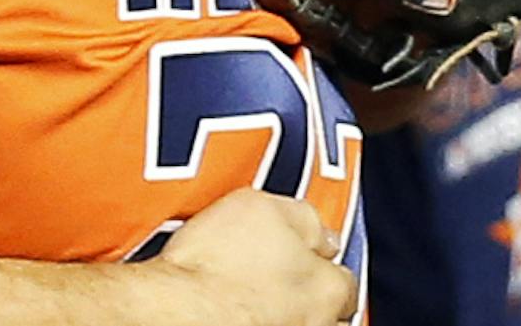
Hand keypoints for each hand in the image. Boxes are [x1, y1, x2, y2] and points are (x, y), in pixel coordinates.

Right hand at [153, 189, 357, 324]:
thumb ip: (303, 217)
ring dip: (292, 315)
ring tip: (264, 302)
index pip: (345, 279)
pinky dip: (265, 322)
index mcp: (328, 288)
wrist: (175, 310)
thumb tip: (323, 231)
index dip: (324, 264)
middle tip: (286, 281)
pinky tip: (246, 314)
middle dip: (316, 298)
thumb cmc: (214, 263)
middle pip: (331, 313)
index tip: (308, 255)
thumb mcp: (259, 207)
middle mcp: (317, 324)